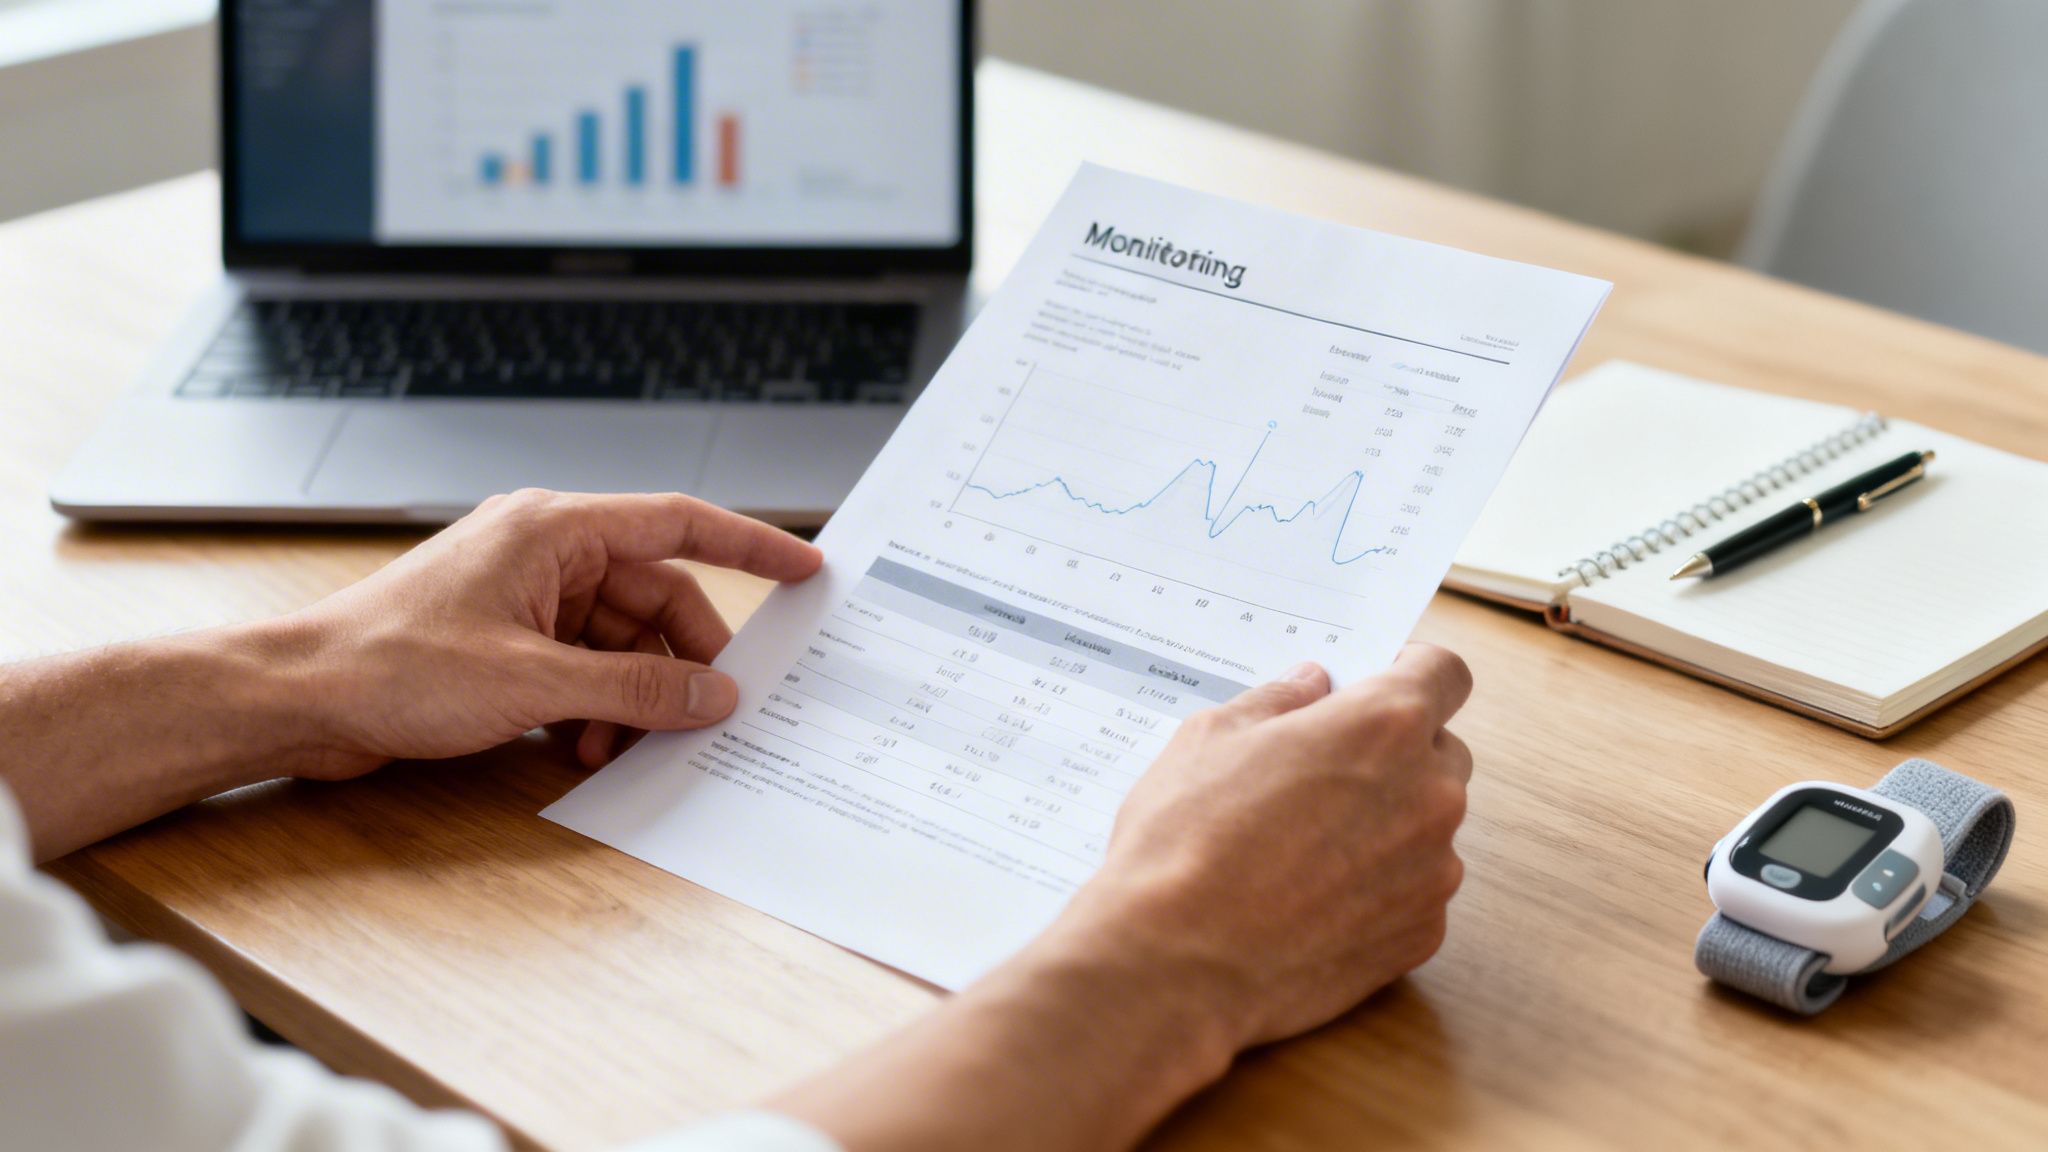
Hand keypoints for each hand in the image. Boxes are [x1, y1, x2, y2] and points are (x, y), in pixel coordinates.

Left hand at [272, 489, 821, 778]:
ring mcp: (524, 599)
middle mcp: (544, 553)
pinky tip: (584, 751)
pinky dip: (596, 710)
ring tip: (626, 747)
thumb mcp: (533, 684)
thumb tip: (714, 697)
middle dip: (682, 661)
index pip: (678, 525)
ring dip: (633, 699)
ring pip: (620, 644)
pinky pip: (583, 669)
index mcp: (554, 529)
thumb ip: (635, 691)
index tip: (807, 569)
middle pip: (654, 599)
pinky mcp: (505, 643)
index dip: (750, 546)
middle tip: (712, 713)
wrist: (296, 700)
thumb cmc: (390, 666)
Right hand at [1045, 643, 1473, 1052]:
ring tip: (1304, 846)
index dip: (1412, 671)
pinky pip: (1415, 890)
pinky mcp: (1422, 934)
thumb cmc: (1185, 840)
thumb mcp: (1212, 737)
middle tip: (1323, 771)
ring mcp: (1434, 871)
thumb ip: (1278, 700)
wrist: (1175, 963)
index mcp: (1384, 725)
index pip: (1443, 673)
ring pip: (1428, 825)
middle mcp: (1430, 794)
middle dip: (1395, 752)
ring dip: (1386, 822)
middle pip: (1441, 751)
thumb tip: (1311, 685)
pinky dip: (1379, 886)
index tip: (1380, 682)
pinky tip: (1312, 898)